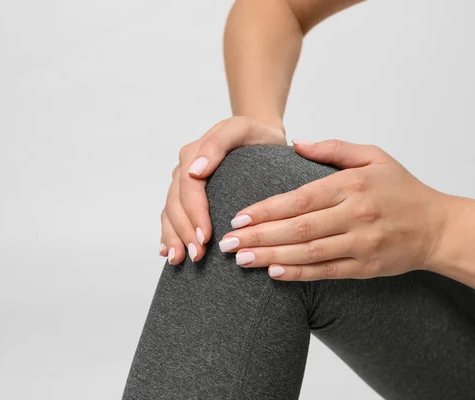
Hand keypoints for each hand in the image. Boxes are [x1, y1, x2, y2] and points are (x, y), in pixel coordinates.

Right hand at [159, 116, 286, 263]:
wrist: (260, 135)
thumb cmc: (256, 135)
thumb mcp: (240, 129)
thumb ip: (217, 144)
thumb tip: (195, 172)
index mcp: (194, 153)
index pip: (188, 187)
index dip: (194, 213)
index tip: (204, 236)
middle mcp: (185, 169)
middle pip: (175, 204)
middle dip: (183, 232)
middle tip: (197, 255)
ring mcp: (183, 183)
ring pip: (169, 212)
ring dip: (173, 237)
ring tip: (179, 259)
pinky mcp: (185, 195)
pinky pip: (170, 215)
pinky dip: (168, 234)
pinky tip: (169, 252)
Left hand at [218, 139, 448, 280]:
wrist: (437, 227)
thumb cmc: (400, 189)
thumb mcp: (373, 157)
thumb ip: (333, 149)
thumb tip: (295, 143)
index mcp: (352, 185)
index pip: (299, 199)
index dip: (266, 210)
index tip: (238, 216)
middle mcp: (356, 215)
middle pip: (298, 228)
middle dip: (258, 236)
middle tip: (228, 242)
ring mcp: (362, 243)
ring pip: (308, 252)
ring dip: (271, 257)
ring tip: (242, 259)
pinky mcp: (366, 267)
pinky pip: (326, 272)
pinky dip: (298, 273)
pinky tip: (272, 272)